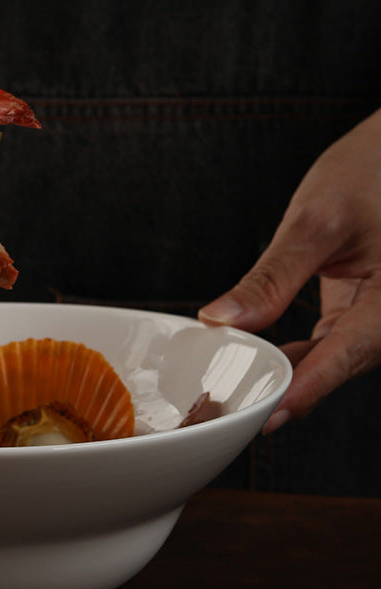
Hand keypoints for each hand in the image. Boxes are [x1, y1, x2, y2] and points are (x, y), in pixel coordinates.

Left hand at [199, 107, 380, 432]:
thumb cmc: (372, 172)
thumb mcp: (317, 220)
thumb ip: (272, 277)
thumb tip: (222, 320)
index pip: (347, 353)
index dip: (306, 388)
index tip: (268, 416)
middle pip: (339, 365)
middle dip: (288, 387)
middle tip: (234, 406)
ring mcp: (378, 317)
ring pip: (331, 359)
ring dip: (287, 370)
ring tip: (235, 385)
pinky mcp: (362, 312)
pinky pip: (329, 344)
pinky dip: (294, 351)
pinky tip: (257, 353)